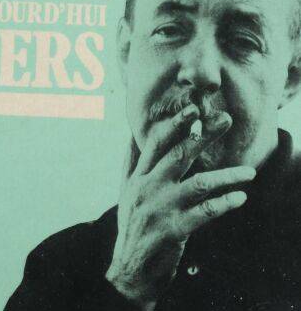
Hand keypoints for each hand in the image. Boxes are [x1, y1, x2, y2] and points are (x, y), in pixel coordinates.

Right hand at [105, 105, 255, 309]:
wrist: (129, 268)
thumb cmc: (131, 225)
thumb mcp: (126, 190)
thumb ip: (131, 161)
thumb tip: (131, 134)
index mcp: (139, 175)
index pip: (157, 142)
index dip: (176, 124)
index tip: (194, 108)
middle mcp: (148, 187)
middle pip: (179, 154)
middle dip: (204, 135)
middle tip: (226, 120)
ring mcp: (161, 208)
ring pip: (198, 184)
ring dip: (227, 175)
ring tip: (250, 171)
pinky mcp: (173, 230)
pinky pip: (204, 213)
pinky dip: (224, 204)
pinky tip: (240, 197)